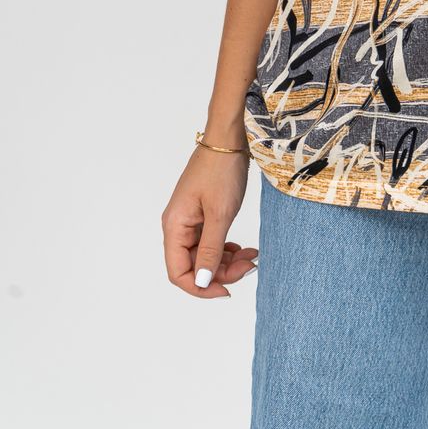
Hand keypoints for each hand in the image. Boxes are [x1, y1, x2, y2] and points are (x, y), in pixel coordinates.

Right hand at [161, 140, 257, 298]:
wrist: (229, 138)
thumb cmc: (221, 170)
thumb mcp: (219, 214)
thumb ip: (210, 250)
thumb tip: (201, 282)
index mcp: (175, 227)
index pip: (179, 273)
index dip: (201, 288)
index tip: (227, 290)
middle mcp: (178, 226)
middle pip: (194, 265)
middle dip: (221, 271)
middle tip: (250, 266)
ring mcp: (191, 219)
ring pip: (205, 254)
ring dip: (227, 260)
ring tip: (252, 255)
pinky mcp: (203, 213)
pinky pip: (211, 240)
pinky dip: (227, 247)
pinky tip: (244, 247)